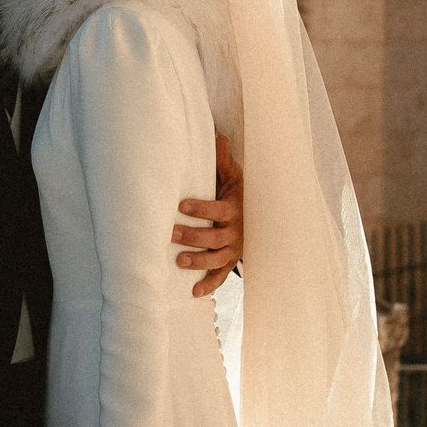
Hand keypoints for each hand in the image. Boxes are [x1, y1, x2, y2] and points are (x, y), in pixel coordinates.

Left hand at [173, 134, 244, 296]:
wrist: (256, 216)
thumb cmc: (237, 192)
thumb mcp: (233, 176)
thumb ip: (222, 161)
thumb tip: (218, 135)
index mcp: (234, 208)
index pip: (218, 209)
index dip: (201, 208)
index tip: (181, 206)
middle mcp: (235, 231)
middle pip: (215, 237)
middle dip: (192, 236)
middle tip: (169, 233)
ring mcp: (233, 249)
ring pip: (217, 259)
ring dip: (198, 262)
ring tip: (179, 261)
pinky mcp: (230, 262)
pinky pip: (221, 276)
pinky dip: (209, 285)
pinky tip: (194, 292)